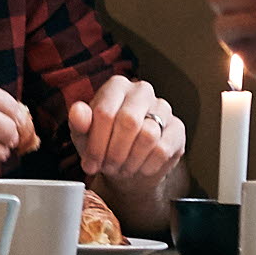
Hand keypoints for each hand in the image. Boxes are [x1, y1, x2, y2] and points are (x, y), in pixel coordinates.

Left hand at [66, 74, 185, 183]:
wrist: (128, 164)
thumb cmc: (103, 144)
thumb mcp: (84, 135)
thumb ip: (78, 122)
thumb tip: (78, 111)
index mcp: (116, 86)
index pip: (105, 112)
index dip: (95, 143)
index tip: (90, 163)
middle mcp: (142, 90)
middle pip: (128, 122)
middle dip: (114, 152)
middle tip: (108, 167)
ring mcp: (163, 107)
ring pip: (148, 136)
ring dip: (131, 160)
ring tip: (121, 168)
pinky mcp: (177, 128)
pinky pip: (163, 149)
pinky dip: (147, 165)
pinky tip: (139, 168)